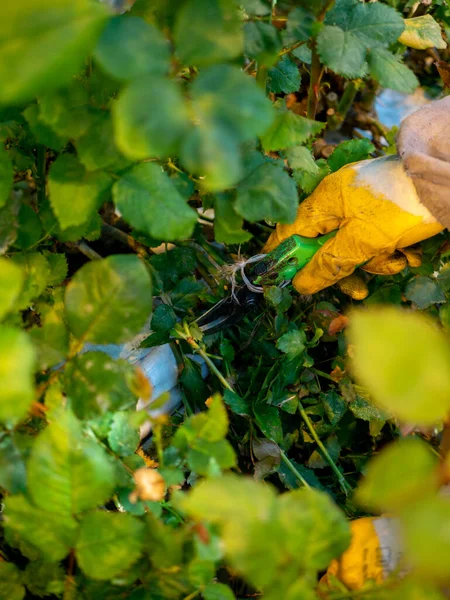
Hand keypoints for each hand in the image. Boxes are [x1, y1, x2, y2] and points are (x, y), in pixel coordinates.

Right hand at [263, 155, 443, 298]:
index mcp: (324, 201)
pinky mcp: (383, 207)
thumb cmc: (399, 208)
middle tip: (357, 290)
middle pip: (325, 243)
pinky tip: (407, 254)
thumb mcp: (362, 242)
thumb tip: (300, 284)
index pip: (290, 231)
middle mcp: (338, 199)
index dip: (284, 256)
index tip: (282, 279)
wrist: (445, 178)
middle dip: (344, 269)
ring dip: (373, 260)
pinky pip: (373, 235)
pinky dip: (387, 248)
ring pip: (352, 243)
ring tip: (397, 263)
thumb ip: (329, 264)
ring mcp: (362, 203)